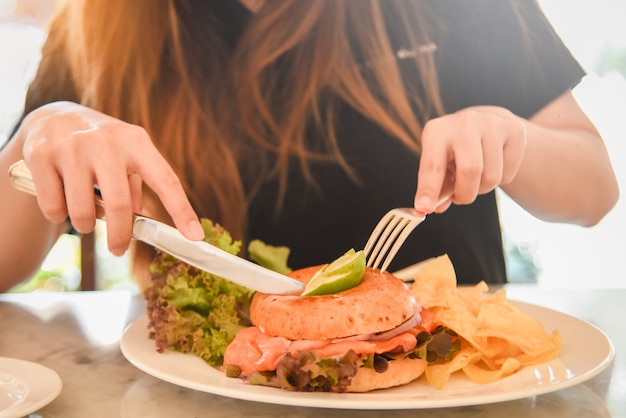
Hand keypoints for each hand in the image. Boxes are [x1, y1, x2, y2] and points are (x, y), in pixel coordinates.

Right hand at [20, 101, 204, 254]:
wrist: (53, 116)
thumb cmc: (102, 147)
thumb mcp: (126, 158)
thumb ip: (137, 188)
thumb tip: (140, 222)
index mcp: (136, 142)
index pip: (166, 180)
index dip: (182, 211)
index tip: (195, 237)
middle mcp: (107, 142)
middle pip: (120, 206)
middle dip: (120, 236)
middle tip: (118, 249)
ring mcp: (72, 147)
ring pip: (83, 212)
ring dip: (86, 226)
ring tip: (85, 216)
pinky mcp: (42, 155)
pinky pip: (53, 207)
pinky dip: (58, 216)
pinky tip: (60, 202)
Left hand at [414, 106, 526, 214]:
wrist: (485, 121)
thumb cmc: (455, 149)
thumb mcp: (439, 161)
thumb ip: (436, 187)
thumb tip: (435, 208)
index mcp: (437, 131)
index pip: (432, 165)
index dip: (428, 189)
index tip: (424, 208)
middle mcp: (464, 123)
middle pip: (470, 171)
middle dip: (465, 194)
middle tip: (461, 197)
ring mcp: (492, 123)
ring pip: (491, 177)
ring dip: (483, 188)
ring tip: (476, 177)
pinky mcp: (515, 130)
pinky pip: (508, 174)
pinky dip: (501, 180)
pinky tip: (493, 165)